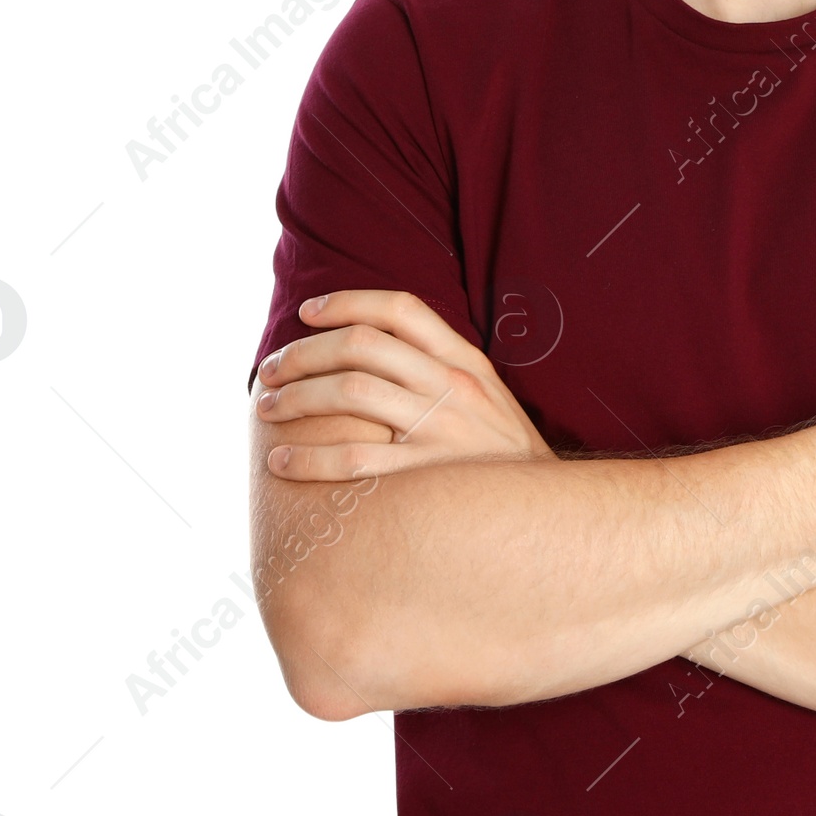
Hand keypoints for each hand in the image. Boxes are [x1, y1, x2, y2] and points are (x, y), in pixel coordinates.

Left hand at [256, 289, 553, 479]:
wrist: (548, 514)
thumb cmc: (501, 456)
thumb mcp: (486, 396)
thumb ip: (441, 368)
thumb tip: (374, 345)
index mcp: (465, 362)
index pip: (401, 309)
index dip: (348, 302)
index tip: (308, 311)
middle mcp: (453, 387)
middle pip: (363, 346)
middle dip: (304, 352)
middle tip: (270, 369)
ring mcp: (441, 430)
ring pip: (351, 393)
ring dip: (297, 397)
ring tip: (267, 408)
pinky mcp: (426, 478)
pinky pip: (352, 460)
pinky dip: (308, 457)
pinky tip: (281, 461)